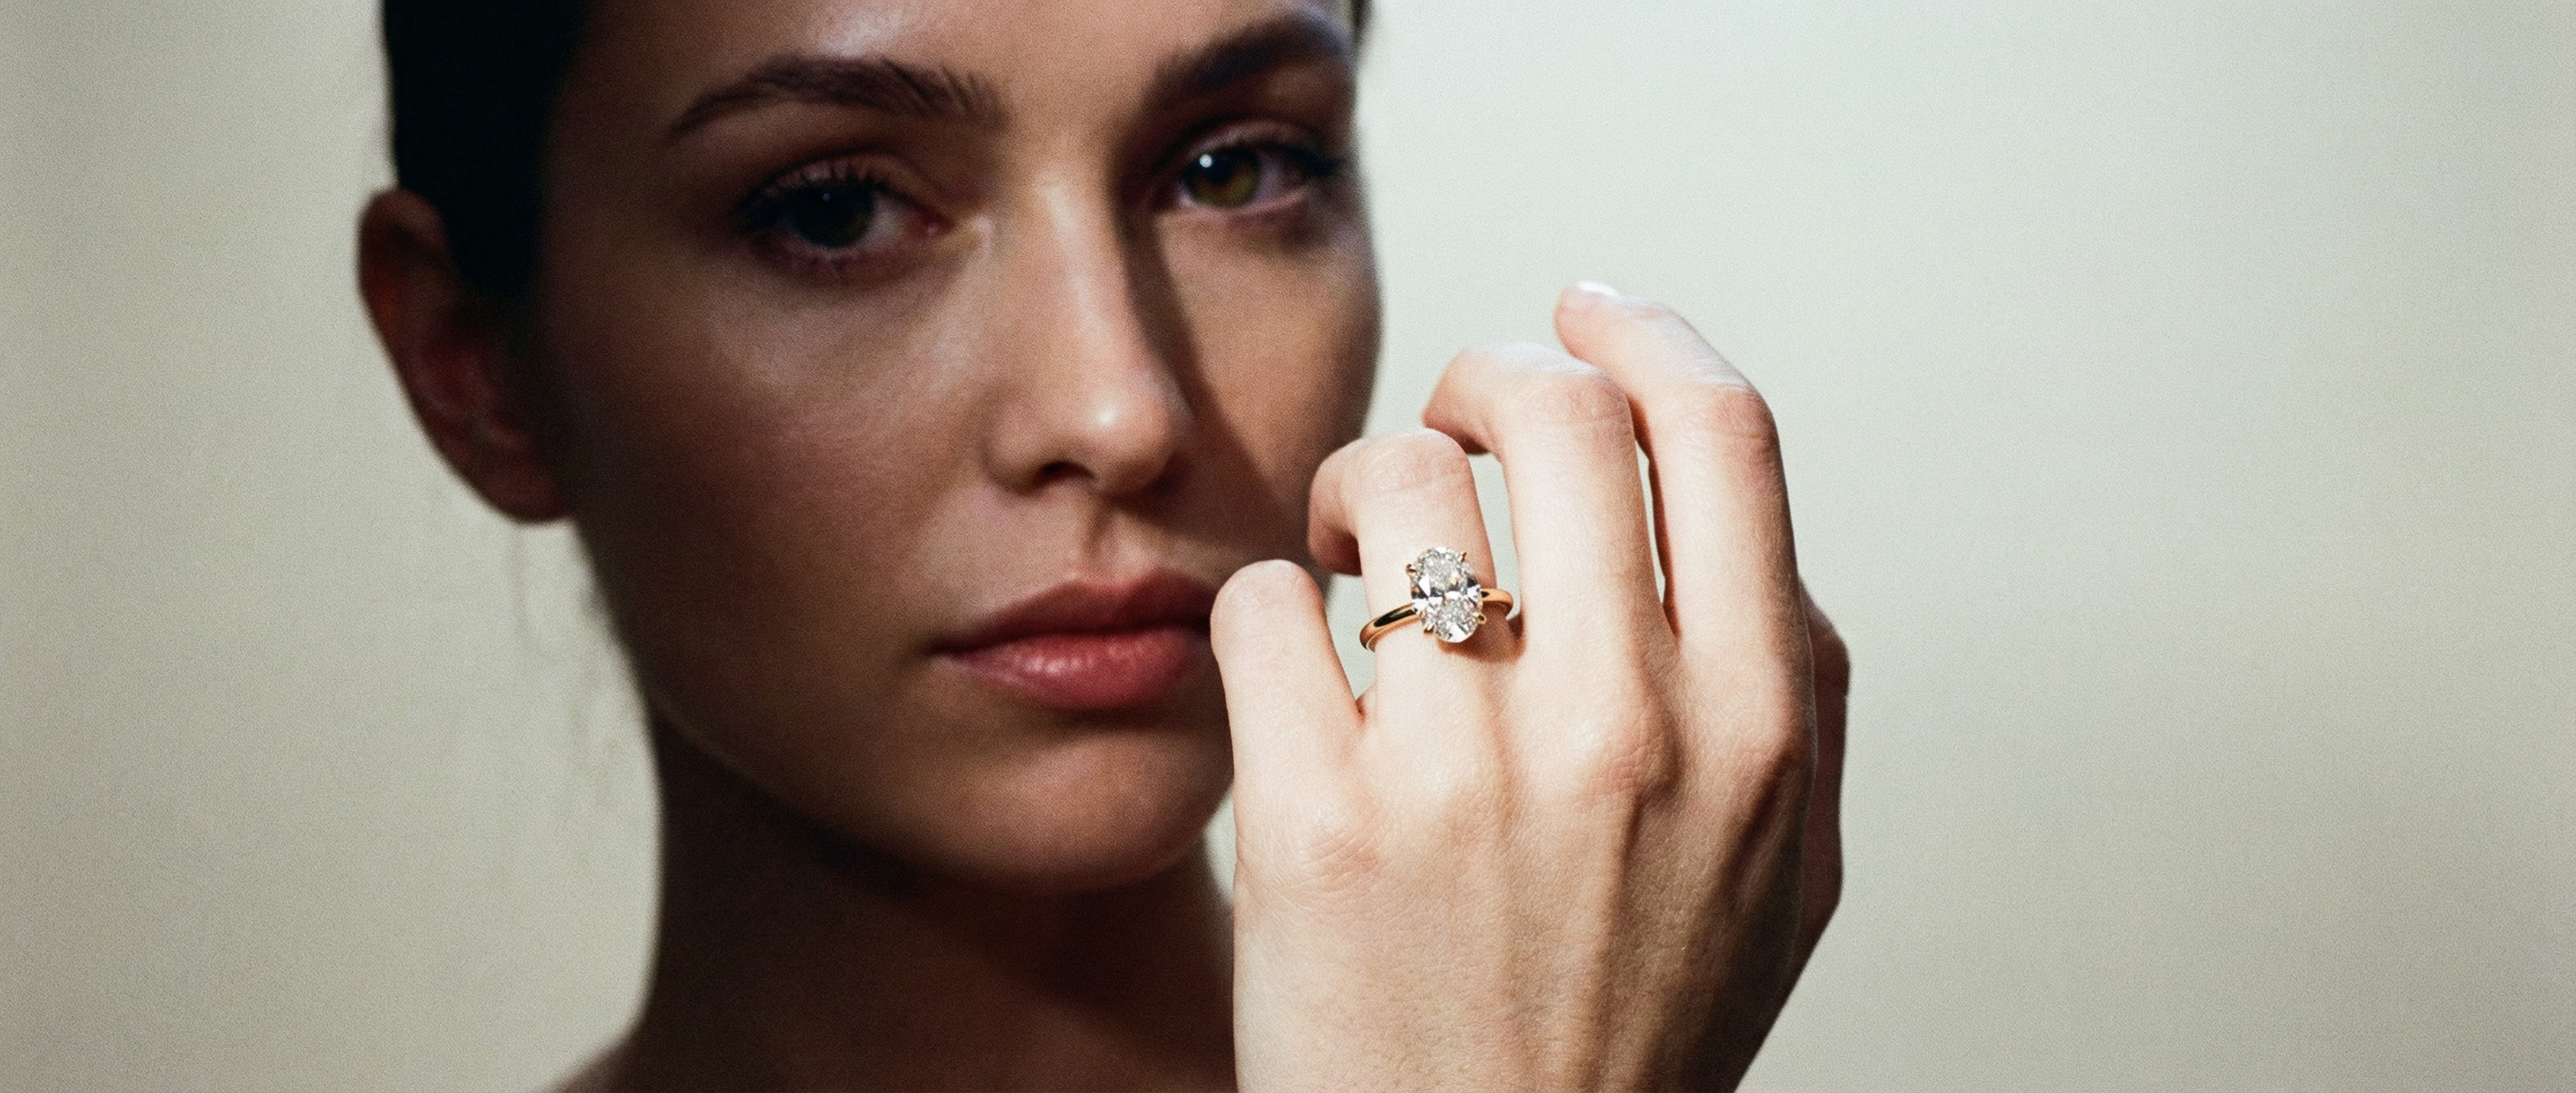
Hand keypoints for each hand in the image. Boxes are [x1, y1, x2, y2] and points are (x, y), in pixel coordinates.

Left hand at [1213, 283, 1848, 1090]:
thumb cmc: (1630, 1027)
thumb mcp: (1786, 872)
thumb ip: (1796, 686)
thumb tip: (1730, 513)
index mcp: (1755, 725)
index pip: (1718, 427)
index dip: (1640, 329)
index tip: (1583, 309)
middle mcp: (1622, 729)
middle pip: (1551, 410)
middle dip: (1486, 371)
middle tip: (1451, 417)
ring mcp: (1460, 773)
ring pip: (1387, 477)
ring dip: (1356, 483)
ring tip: (1353, 554)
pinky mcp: (1312, 822)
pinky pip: (1263, 604)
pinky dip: (1269, 607)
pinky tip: (1296, 670)